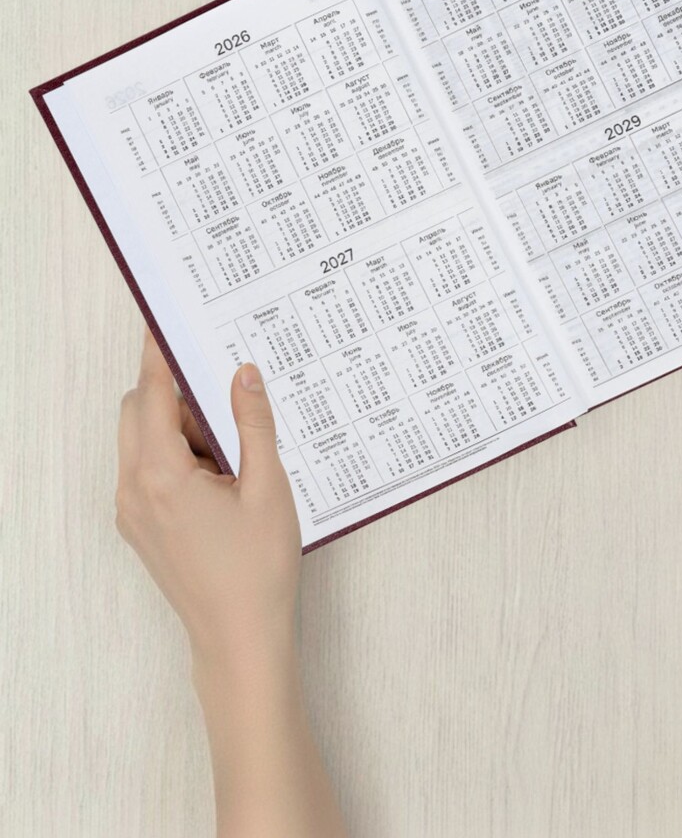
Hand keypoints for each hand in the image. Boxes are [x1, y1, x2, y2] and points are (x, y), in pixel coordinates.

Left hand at [116, 329, 300, 664]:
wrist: (240, 639)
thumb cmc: (257, 571)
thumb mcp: (267, 487)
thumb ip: (253, 424)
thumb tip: (244, 374)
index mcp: (161, 475)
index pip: (152, 393)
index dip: (160, 355)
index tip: (165, 323)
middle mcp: (134, 490)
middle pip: (140, 412)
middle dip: (179, 397)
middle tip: (228, 402)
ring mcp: (133, 511)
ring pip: (144, 441)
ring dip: (182, 430)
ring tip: (236, 456)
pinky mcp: (142, 527)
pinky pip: (149, 470)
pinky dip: (179, 458)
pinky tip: (225, 477)